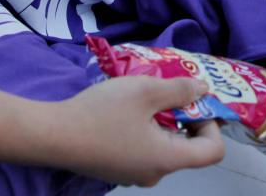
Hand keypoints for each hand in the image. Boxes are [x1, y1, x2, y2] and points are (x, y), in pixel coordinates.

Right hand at [44, 77, 223, 185]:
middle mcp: (155, 174)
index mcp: (167, 159)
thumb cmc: (102, 113)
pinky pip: (142, 150)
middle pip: (186, 147)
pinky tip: (123, 110)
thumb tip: (204, 91)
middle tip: (166, 90)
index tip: (193, 101)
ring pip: (162, 146)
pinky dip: (143, 129)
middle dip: (183, 116)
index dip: (212, 123)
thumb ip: (179, 90)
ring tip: (142, 96)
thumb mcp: (145, 91)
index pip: (212, 151)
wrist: (53, 135)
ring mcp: (133, 175)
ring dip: (160, 120)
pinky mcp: (117, 169)